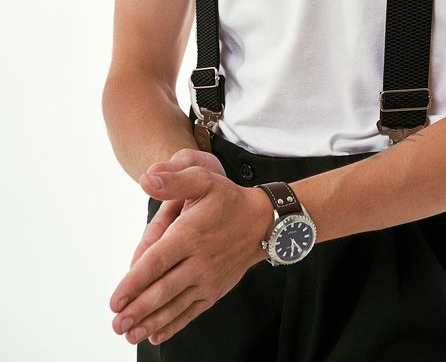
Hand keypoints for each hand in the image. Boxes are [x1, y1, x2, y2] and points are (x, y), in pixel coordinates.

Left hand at [110, 162, 271, 346]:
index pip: (157, 262)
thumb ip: (173, 181)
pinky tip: (155, 335)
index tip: (115, 299)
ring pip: (175, 305)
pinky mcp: (214, 291)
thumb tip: (146, 180)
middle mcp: (199, 261)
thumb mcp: (202, 179)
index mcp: (191, 234)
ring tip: (129, 334)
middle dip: (137, 309)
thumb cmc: (227, 199)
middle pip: (163, 290)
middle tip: (116, 324)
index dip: (134, 282)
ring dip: (150, 322)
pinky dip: (172, 325)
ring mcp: (208, 280)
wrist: (261, 221)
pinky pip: (191, 312)